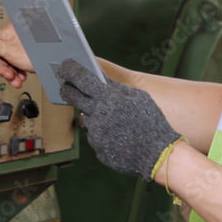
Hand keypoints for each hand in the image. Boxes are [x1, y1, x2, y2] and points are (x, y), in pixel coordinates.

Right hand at [0, 24, 33, 87]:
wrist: (56, 61)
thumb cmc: (37, 52)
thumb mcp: (9, 51)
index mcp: (8, 32)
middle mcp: (15, 37)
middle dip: (3, 69)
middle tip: (8, 75)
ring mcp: (22, 46)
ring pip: (9, 62)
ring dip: (11, 73)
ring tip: (17, 79)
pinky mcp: (28, 55)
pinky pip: (18, 64)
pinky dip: (19, 72)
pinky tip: (23, 76)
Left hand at [58, 59, 180, 180]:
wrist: (158, 154)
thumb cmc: (151, 122)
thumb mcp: (138, 97)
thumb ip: (117, 88)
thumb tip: (100, 79)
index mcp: (109, 98)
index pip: (82, 79)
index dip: (71, 70)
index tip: (64, 66)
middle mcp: (98, 114)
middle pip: (74, 97)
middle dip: (68, 90)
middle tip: (65, 86)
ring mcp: (96, 133)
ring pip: (88, 118)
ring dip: (95, 116)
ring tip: (115, 120)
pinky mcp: (97, 148)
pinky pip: (96, 136)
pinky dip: (104, 134)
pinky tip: (118, 136)